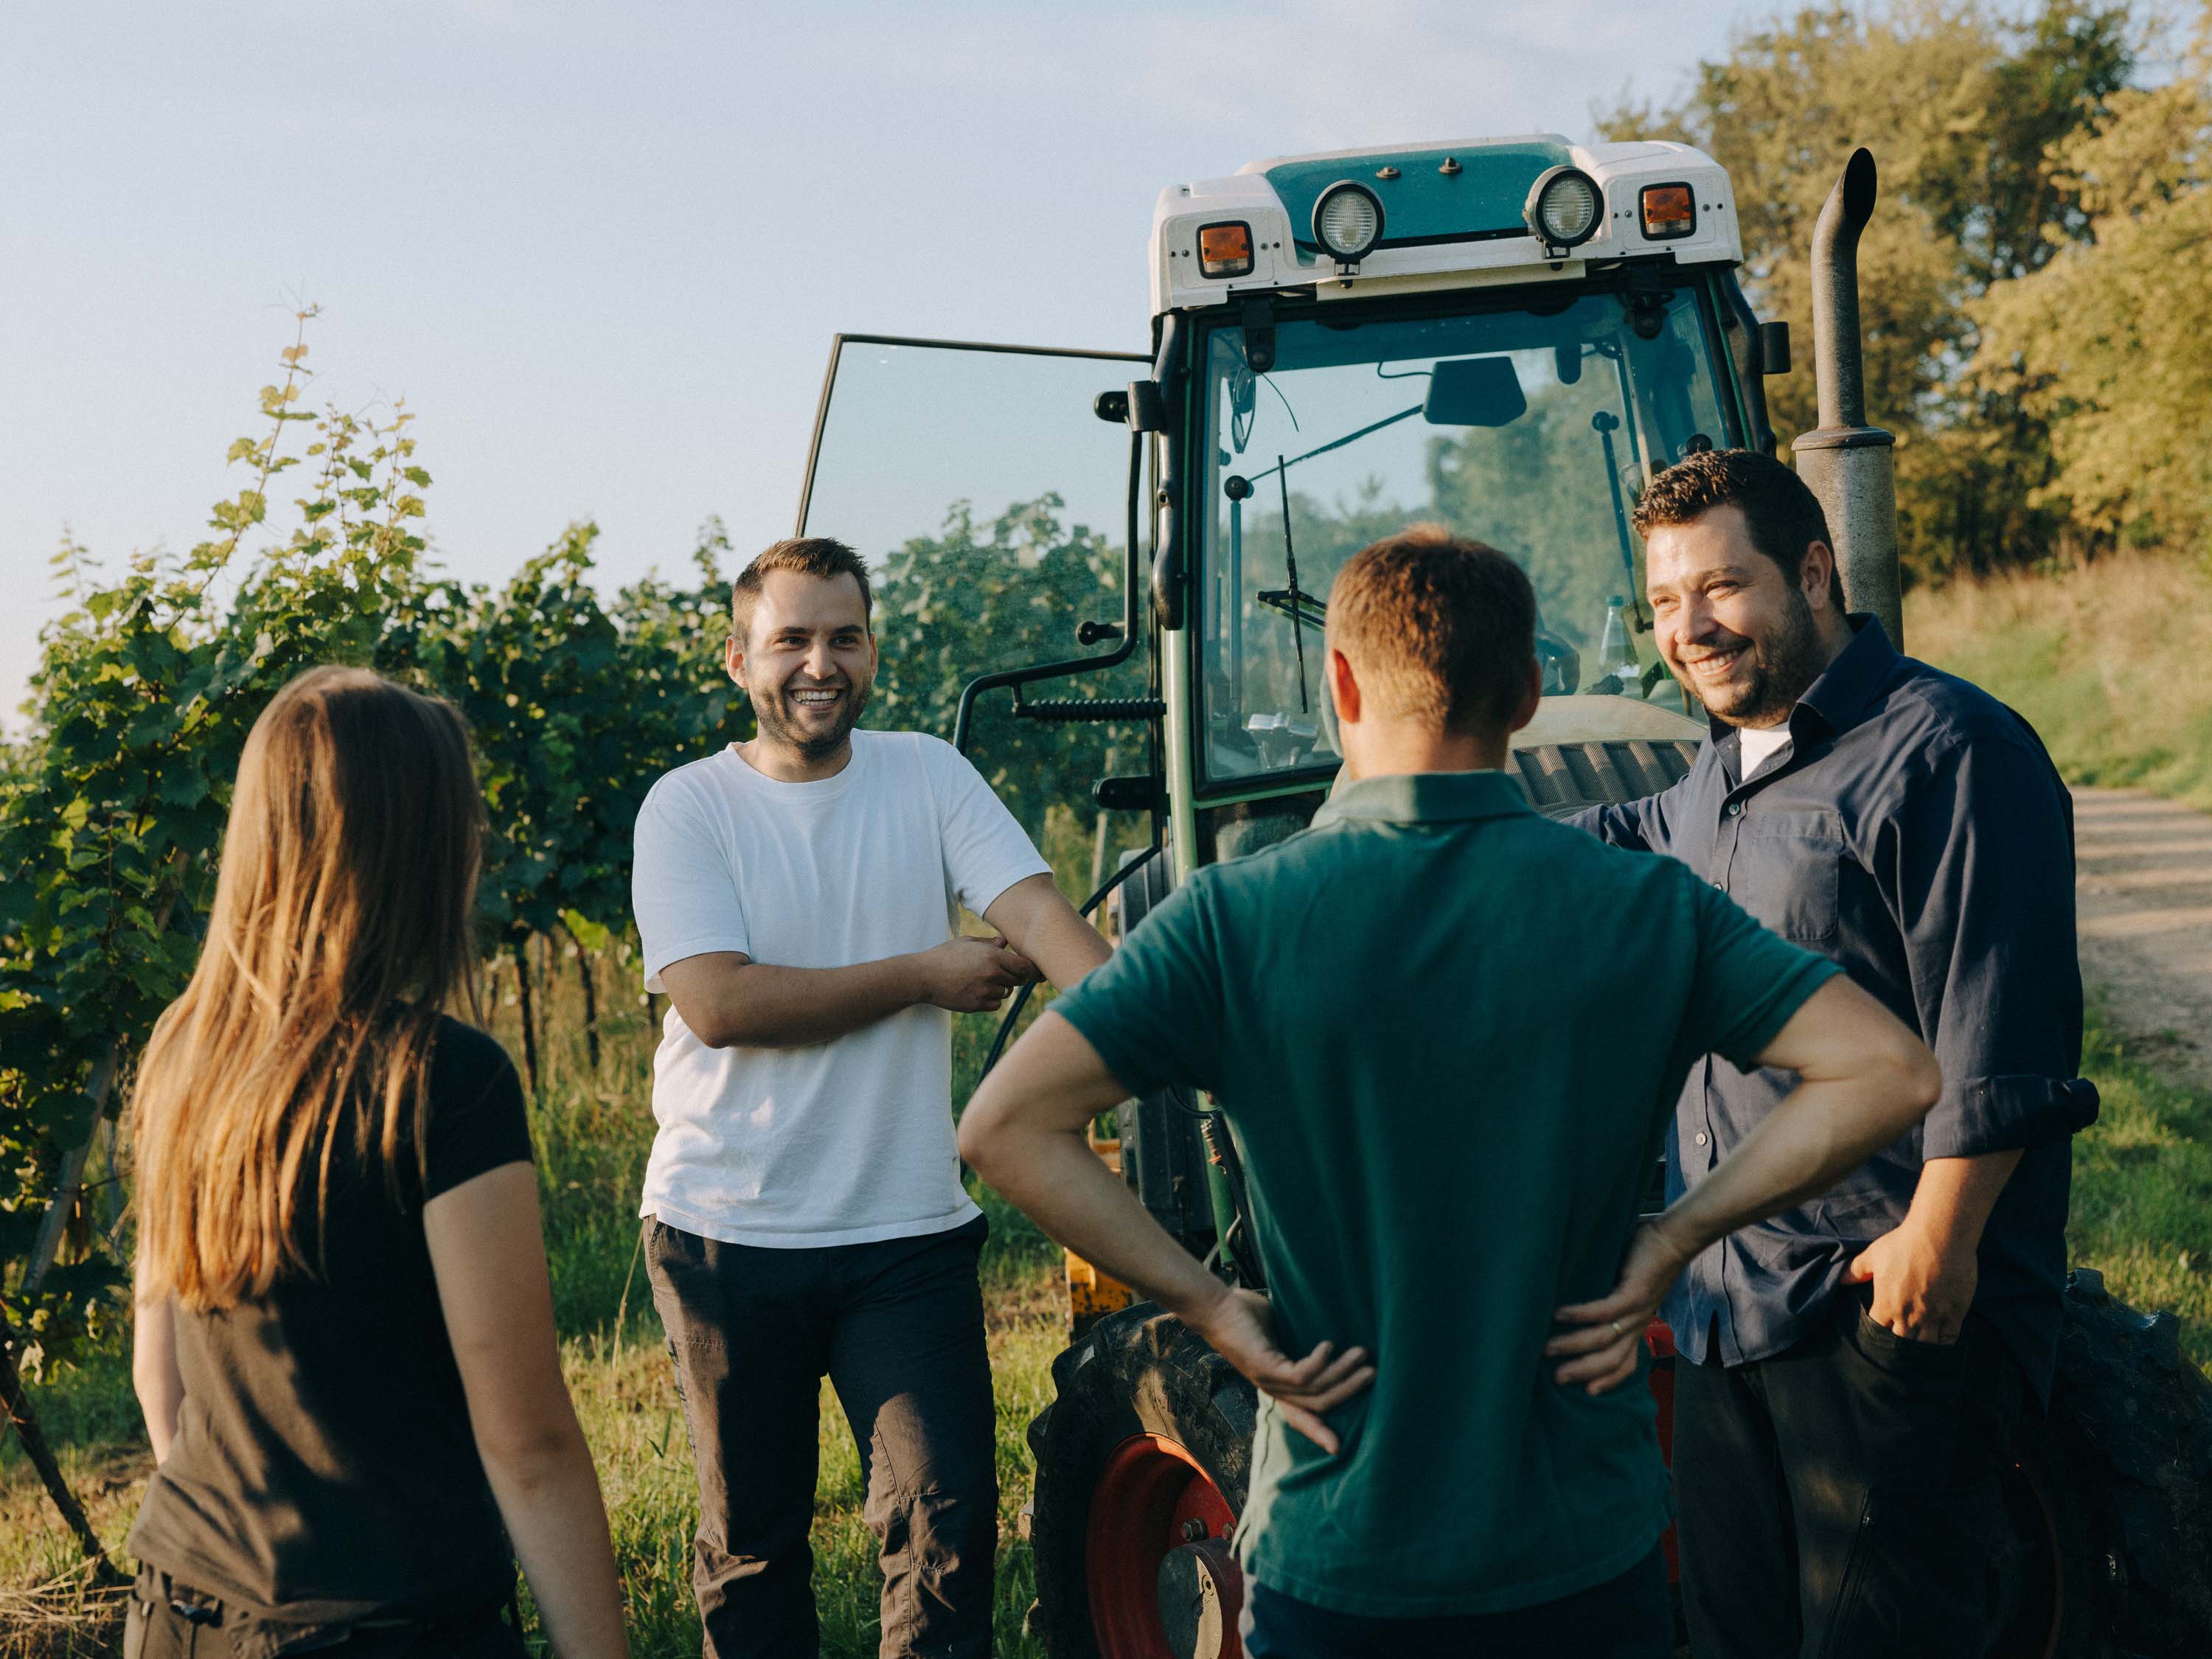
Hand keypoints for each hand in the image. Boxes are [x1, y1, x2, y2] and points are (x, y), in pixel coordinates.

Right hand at [915, 935, 1039, 1012]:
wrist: (924, 976)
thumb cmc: (945, 955)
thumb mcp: (967, 942)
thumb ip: (989, 943)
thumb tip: (1005, 942)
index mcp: (992, 956)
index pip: (1024, 966)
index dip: (1032, 969)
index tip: (1036, 971)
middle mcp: (991, 974)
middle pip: (1019, 980)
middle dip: (1016, 977)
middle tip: (1005, 973)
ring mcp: (984, 991)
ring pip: (1006, 992)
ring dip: (1001, 988)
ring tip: (983, 980)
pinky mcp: (977, 1005)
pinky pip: (995, 1004)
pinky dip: (991, 999)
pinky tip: (977, 991)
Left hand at [1184, 1286, 1373, 1453]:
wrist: (1214, 1306)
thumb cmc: (1246, 1316)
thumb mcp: (1279, 1333)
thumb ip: (1299, 1340)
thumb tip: (1331, 1335)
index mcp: (1277, 1385)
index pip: (1302, 1416)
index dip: (1320, 1431)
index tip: (1339, 1447)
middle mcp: (1273, 1389)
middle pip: (1318, 1405)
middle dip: (1349, 1392)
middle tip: (1374, 1374)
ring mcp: (1268, 1380)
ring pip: (1315, 1391)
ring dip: (1342, 1374)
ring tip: (1362, 1353)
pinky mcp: (1265, 1367)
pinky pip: (1301, 1376)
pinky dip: (1319, 1363)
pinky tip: (1328, 1346)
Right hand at [1547, 1218, 1696, 1394]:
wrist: (1674, 1238)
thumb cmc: (1648, 1256)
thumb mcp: (1631, 1285)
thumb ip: (1613, 1296)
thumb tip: (1580, 1296)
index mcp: (1638, 1324)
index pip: (1625, 1362)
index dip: (1607, 1380)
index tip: (1586, 1392)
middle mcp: (1638, 1324)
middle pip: (1611, 1360)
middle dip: (1582, 1372)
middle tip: (1555, 1378)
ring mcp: (1636, 1311)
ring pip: (1603, 1340)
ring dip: (1573, 1346)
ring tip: (1547, 1348)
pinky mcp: (1633, 1293)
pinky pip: (1604, 1312)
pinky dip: (1580, 1315)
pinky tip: (1559, 1315)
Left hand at [1845, 1219, 1974, 1342]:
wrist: (1940, 1236)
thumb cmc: (1904, 1243)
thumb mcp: (1874, 1254)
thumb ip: (1857, 1270)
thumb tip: (1841, 1280)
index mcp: (1886, 1304)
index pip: (1878, 1329)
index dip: (1881, 1327)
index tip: (1885, 1321)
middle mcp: (1909, 1316)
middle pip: (1902, 1341)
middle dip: (1900, 1339)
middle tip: (1904, 1330)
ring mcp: (1933, 1316)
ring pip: (1925, 1343)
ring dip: (1922, 1342)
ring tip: (1922, 1335)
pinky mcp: (1955, 1314)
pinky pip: (1948, 1338)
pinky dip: (1944, 1340)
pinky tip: (1942, 1334)